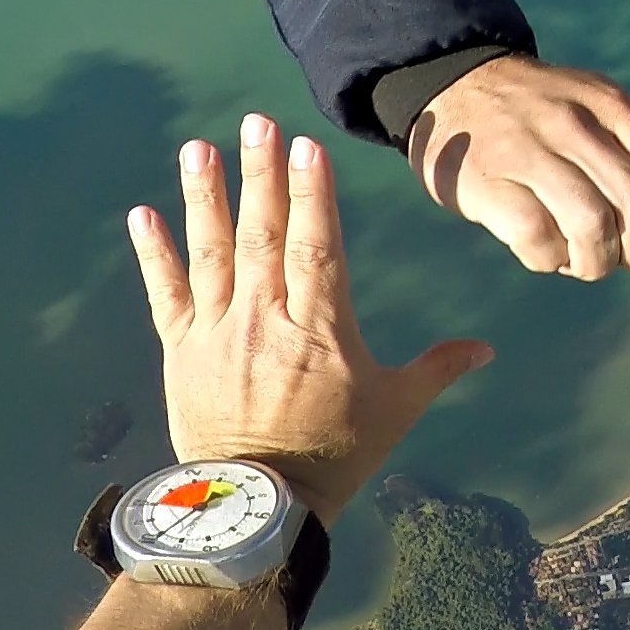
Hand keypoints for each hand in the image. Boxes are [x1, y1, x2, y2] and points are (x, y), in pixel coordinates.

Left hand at [130, 113, 493, 517]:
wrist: (256, 507)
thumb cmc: (334, 456)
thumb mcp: (394, 411)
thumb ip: (436, 369)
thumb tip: (486, 348)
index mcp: (319, 327)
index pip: (315, 244)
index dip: (310, 192)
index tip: (304, 146)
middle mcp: (265, 319)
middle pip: (262, 233)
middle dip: (259, 173)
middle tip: (254, 122)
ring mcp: (218, 334)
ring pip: (212, 252)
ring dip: (204, 197)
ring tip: (198, 148)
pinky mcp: (182, 354)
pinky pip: (166, 295)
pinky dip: (154, 254)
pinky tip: (143, 214)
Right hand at [409, 56, 629, 279]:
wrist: (452, 83)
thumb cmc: (536, 110)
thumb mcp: (599, 109)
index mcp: (612, 105)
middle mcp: (576, 124)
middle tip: (623, 257)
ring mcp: (530, 152)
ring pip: (594, 228)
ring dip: (597, 263)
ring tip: (582, 260)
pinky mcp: (488, 183)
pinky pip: (538, 240)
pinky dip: (550, 260)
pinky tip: (544, 251)